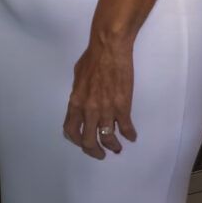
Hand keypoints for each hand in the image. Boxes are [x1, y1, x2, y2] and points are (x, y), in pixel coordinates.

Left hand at [63, 37, 136, 158]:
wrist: (109, 48)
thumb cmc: (92, 57)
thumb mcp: (78, 76)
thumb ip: (79, 93)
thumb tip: (82, 102)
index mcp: (76, 101)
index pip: (70, 130)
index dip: (76, 141)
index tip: (83, 143)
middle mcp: (89, 109)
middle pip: (88, 142)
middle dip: (94, 152)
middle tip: (101, 153)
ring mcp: (106, 110)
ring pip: (108, 139)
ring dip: (113, 146)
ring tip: (116, 147)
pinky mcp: (123, 107)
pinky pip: (126, 129)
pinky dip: (129, 135)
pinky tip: (131, 135)